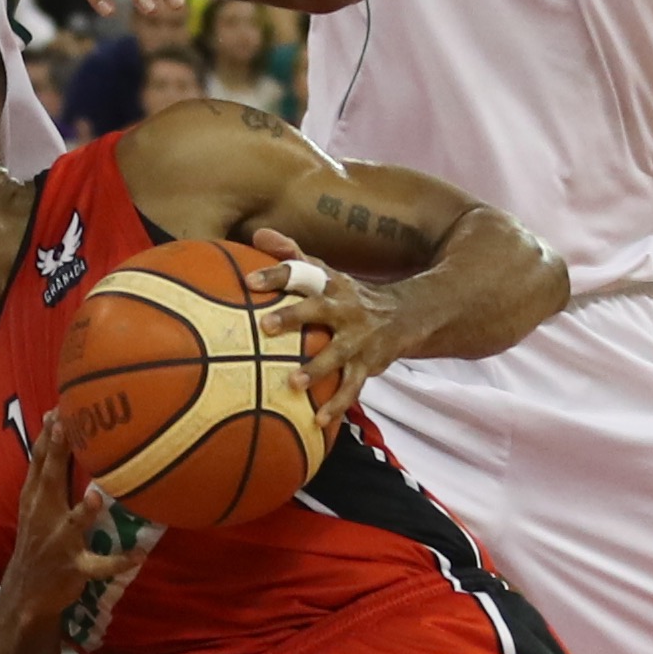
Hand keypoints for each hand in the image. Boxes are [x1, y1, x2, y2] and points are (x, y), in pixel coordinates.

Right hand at [0, 412, 145, 639]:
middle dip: (57, 456)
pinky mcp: (75, 568)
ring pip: (72, 524)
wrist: (26, 590)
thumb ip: (48, 469)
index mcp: (35, 498)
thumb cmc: (39, 538)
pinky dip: (118, 561)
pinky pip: (99, 566)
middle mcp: (44, 515)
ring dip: (83, 512)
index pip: (39, 461)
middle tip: (65, 428)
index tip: (57, 409)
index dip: (47, 435)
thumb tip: (58, 423)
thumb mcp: (36, 504)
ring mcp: (60, 542)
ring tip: (95, 498)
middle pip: (50, 480)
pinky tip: (138, 555)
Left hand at [248, 226, 382, 432]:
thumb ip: (292, 256)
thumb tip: (258, 233)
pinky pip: (351, 388)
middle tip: (265, 326)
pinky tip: (318, 420)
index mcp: (330, 285)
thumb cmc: (347, 296)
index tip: (248, 281)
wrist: (404, 317)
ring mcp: (357, 339)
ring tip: (292, 383)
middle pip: (318, 310)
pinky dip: (337, 405)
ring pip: (337, 354)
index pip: (302, 274)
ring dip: (316, 369)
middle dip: (293, 317)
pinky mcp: (366, 366)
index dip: (276, 275)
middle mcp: (345, 309)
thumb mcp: (325, 273)